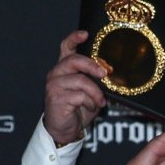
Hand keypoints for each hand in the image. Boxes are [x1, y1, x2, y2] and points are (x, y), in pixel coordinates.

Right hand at [44, 30, 108, 145]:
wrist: (65, 129)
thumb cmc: (78, 109)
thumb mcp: (90, 91)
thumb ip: (95, 80)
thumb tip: (110, 73)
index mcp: (65, 68)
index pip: (66, 47)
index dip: (74, 38)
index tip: (86, 34)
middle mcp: (56, 73)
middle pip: (74, 60)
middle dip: (92, 65)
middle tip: (104, 74)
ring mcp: (54, 85)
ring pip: (80, 80)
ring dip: (95, 92)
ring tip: (99, 101)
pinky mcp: (56, 97)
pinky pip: (80, 96)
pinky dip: (90, 102)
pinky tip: (91, 107)